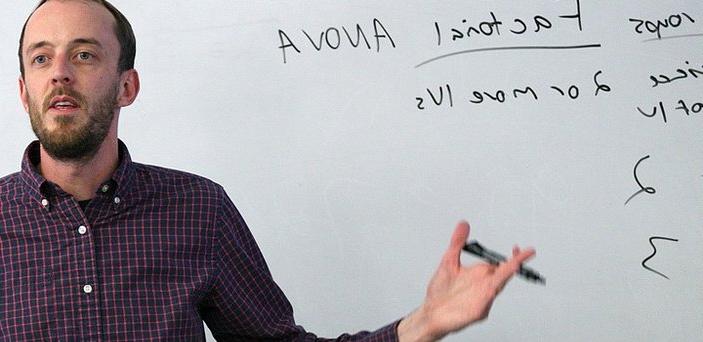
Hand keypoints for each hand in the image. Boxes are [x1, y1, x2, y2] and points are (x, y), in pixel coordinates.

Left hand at [397, 221, 535, 341]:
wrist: (432, 312)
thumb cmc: (441, 291)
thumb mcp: (449, 261)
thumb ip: (457, 243)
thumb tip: (463, 224)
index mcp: (480, 275)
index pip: (501, 265)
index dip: (513, 257)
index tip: (520, 248)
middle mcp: (484, 286)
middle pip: (503, 273)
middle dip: (513, 263)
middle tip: (522, 252)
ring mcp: (483, 299)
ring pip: (498, 285)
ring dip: (505, 276)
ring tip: (513, 265)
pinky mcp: (478, 310)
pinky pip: (487, 301)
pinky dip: (491, 293)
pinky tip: (490, 288)